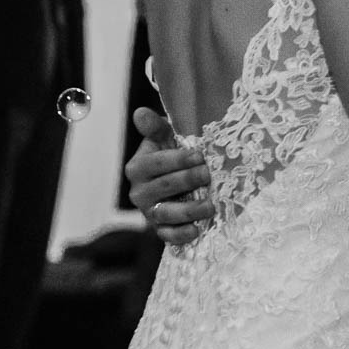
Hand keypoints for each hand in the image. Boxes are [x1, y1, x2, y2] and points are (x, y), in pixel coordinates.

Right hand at [126, 107, 215, 244]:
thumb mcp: (164, 139)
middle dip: (188, 180)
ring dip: (189, 210)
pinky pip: (168, 235)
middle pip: (163, 187)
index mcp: (138, 167)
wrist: (173, 183)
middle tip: (209, 174)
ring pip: (166, 213)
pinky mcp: (159, 229)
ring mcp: (149, 212)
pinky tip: (197, 230)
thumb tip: (140, 113)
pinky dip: (182, 234)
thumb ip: (154, 127)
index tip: (199, 155)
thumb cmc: (171, 156)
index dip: (177, 159)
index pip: (155, 163)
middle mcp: (139, 191)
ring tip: (210, 205)